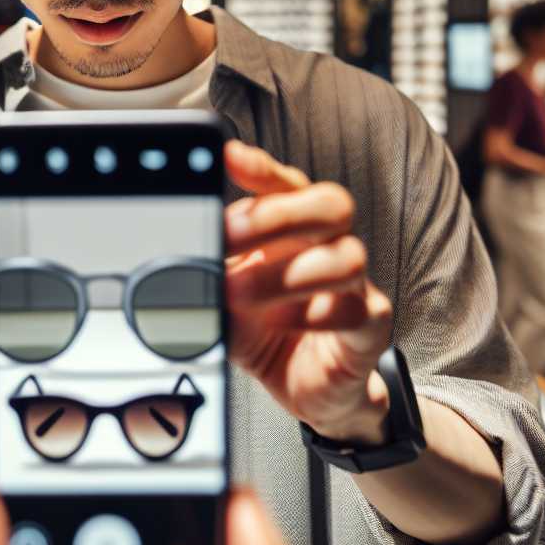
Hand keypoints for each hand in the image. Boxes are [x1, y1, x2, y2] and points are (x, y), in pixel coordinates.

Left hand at [223, 140, 394, 444]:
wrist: (304, 388)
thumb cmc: (267, 331)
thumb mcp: (224, 298)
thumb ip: (207, 271)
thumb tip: (175, 254)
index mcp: (294, 228)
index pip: (287, 184)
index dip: (261, 169)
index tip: (228, 156)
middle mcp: (329, 246)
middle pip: (332, 204)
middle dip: (279, 214)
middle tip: (230, 235)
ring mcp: (355, 284)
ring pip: (346, 256)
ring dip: (285, 273)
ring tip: (241, 294)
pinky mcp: (369, 325)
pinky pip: (357, 308)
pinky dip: (312, 314)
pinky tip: (282, 322)